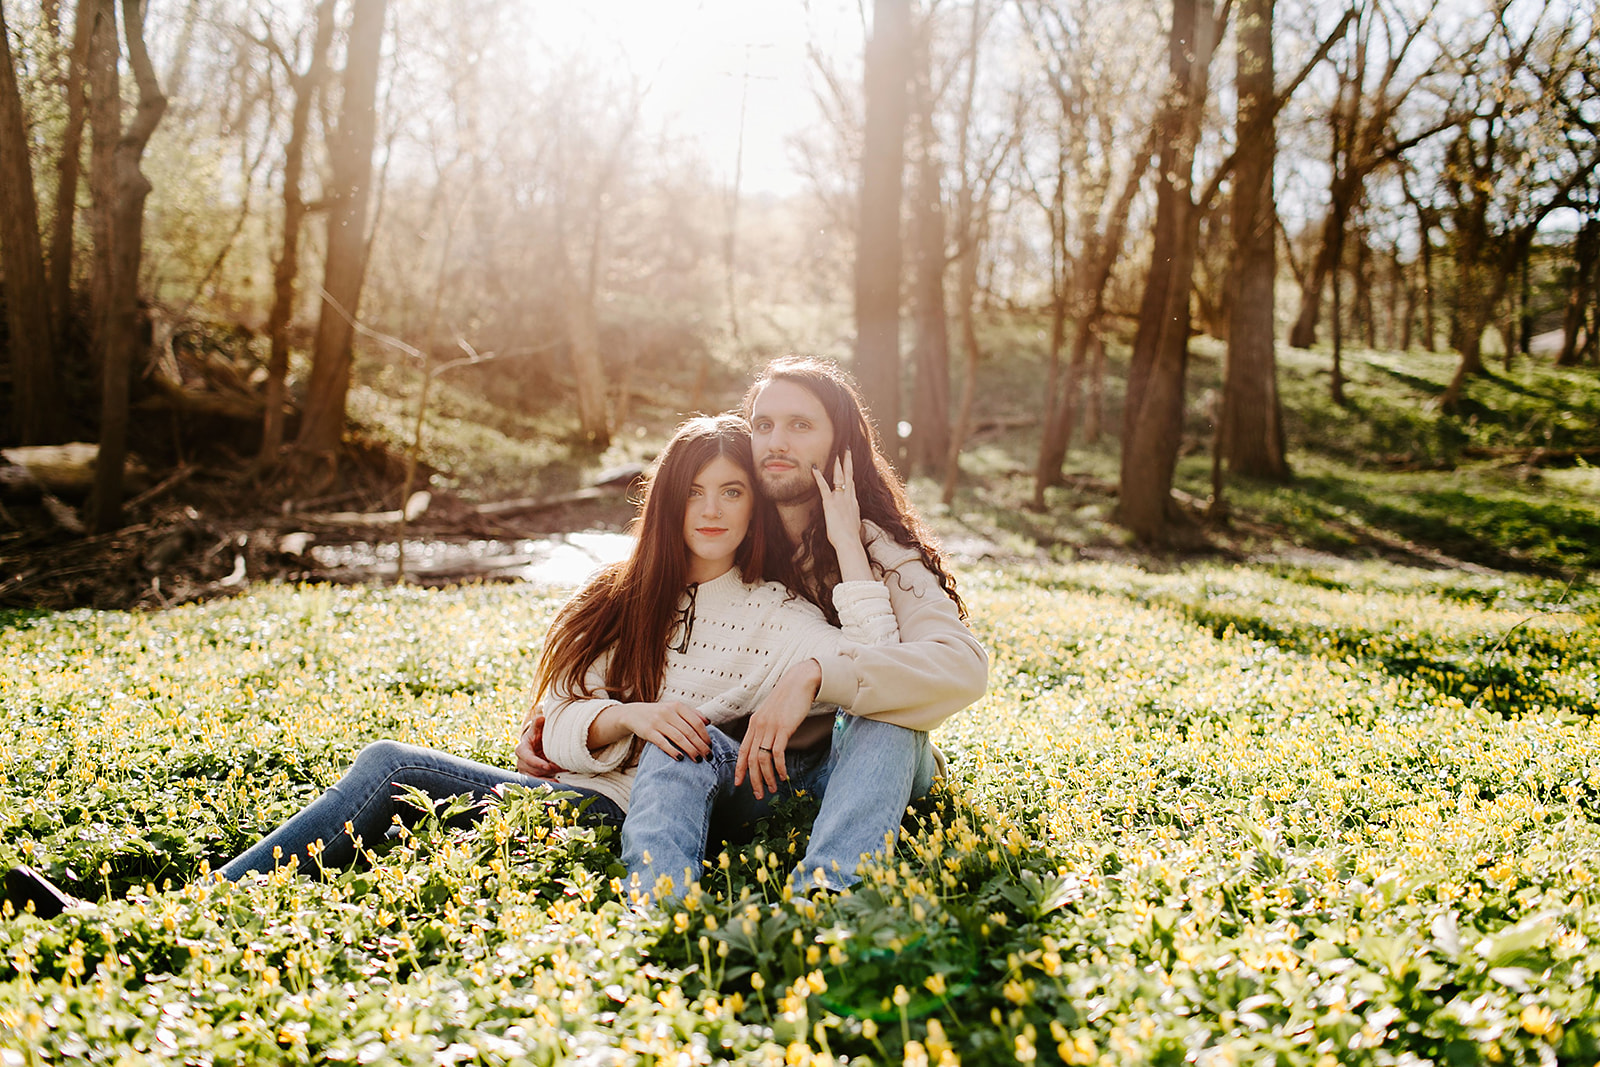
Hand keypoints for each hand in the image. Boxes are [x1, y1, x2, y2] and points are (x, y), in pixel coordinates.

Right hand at [515, 715, 561, 777]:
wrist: (536, 744)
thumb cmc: (537, 735)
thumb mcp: (537, 729)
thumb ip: (538, 724)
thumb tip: (541, 717)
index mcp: (522, 749)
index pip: (526, 758)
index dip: (536, 763)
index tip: (547, 766)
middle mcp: (521, 761)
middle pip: (532, 769)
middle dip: (546, 770)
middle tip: (560, 768)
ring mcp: (524, 770)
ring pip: (535, 777)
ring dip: (548, 777)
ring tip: (560, 776)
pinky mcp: (530, 776)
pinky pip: (537, 783)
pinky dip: (546, 784)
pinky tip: (556, 783)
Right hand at [617, 700, 710, 760]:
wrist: (633, 713)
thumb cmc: (659, 713)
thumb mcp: (674, 708)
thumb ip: (691, 714)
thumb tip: (709, 722)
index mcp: (677, 706)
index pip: (696, 722)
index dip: (705, 735)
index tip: (710, 746)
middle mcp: (668, 712)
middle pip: (689, 731)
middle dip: (701, 746)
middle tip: (708, 756)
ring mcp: (657, 722)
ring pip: (678, 738)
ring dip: (690, 750)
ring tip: (698, 760)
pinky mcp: (648, 732)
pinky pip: (663, 743)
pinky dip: (672, 750)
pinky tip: (680, 758)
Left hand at [736, 659, 821, 797]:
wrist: (800, 682)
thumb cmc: (788, 699)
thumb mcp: (772, 713)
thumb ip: (766, 727)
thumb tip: (766, 744)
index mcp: (754, 724)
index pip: (742, 751)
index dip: (740, 769)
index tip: (739, 783)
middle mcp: (759, 726)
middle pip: (751, 759)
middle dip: (753, 780)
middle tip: (758, 795)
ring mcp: (770, 727)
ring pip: (763, 759)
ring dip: (767, 777)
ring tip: (773, 789)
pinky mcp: (784, 728)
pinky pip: (777, 753)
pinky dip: (779, 768)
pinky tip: (783, 776)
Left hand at [812, 450, 871, 581]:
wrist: (849, 542)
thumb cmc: (850, 538)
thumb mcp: (854, 526)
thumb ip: (852, 520)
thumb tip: (852, 522)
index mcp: (854, 503)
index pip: (852, 483)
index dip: (850, 473)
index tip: (849, 464)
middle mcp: (848, 497)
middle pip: (849, 475)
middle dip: (847, 461)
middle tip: (846, 449)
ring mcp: (840, 499)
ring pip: (839, 476)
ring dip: (837, 463)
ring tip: (836, 451)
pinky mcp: (830, 503)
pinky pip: (823, 486)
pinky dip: (818, 476)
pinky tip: (814, 468)